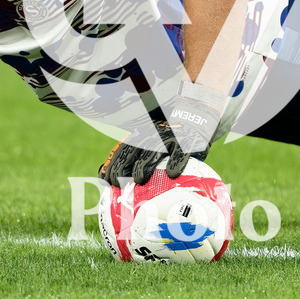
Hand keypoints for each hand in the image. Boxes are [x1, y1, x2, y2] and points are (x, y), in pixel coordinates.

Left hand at [98, 82, 224, 186]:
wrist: (194, 114)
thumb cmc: (169, 135)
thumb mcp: (151, 139)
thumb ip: (137, 154)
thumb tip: (117, 178)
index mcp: (143, 135)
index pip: (124, 150)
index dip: (113, 165)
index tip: (105, 180)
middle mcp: (153, 135)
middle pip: (135, 152)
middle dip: (125, 168)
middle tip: (119, 184)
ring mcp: (170, 138)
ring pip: (155, 151)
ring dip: (146, 165)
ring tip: (139, 180)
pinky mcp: (187, 142)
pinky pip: (181, 153)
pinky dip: (177, 163)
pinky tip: (172, 174)